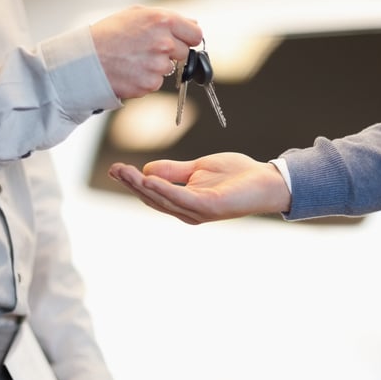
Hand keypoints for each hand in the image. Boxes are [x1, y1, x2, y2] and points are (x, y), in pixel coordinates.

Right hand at [90, 5, 202, 98]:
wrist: (85, 60)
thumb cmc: (107, 35)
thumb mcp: (135, 14)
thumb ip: (166, 18)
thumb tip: (191, 24)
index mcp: (162, 21)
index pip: (195, 34)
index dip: (188, 37)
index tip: (181, 41)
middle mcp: (164, 43)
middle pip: (185, 53)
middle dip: (172, 53)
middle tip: (148, 50)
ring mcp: (158, 66)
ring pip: (169, 69)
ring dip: (156, 66)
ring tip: (134, 60)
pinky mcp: (150, 84)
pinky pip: (156, 82)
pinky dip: (145, 79)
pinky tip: (130, 71)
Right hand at [108, 152, 292, 224]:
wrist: (266, 181)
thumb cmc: (237, 176)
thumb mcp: (198, 168)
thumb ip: (173, 171)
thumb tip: (146, 170)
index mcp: (184, 202)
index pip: (152, 193)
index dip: (133, 182)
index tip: (115, 168)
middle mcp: (187, 211)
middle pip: (152, 198)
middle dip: (131, 183)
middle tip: (114, 169)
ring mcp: (197, 211)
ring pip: (162, 198)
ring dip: (141, 185)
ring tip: (125, 172)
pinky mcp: (208, 207)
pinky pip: (180, 198)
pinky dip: (163, 189)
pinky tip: (148, 179)